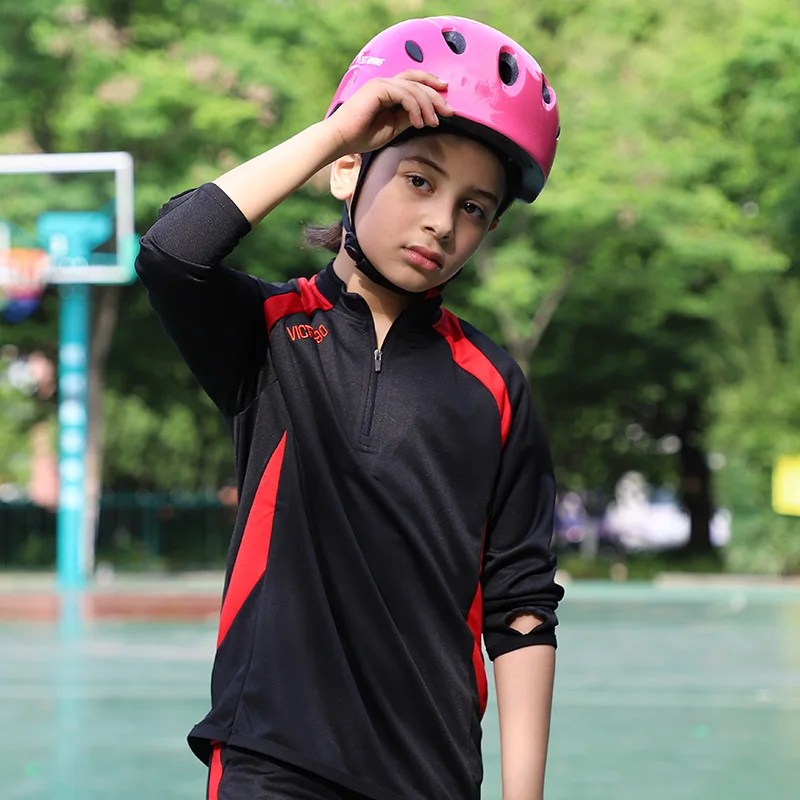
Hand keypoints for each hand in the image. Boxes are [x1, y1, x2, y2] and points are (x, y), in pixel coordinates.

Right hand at [325, 70, 454, 156]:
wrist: (341, 138)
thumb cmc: (361, 136)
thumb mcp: (393, 128)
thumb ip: (408, 118)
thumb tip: (426, 116)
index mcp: (388, 90)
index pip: (415, 82)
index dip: (432, 88)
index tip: (447, 102)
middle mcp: (385, 83)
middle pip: (418, 82)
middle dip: (436, 97)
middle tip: (449, 112)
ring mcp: (381, 84)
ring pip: (414, 88)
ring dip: (427, 106)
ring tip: (433, 123)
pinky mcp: (378, 89)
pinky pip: (405, 95)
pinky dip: (415, 108)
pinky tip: (419, 123)